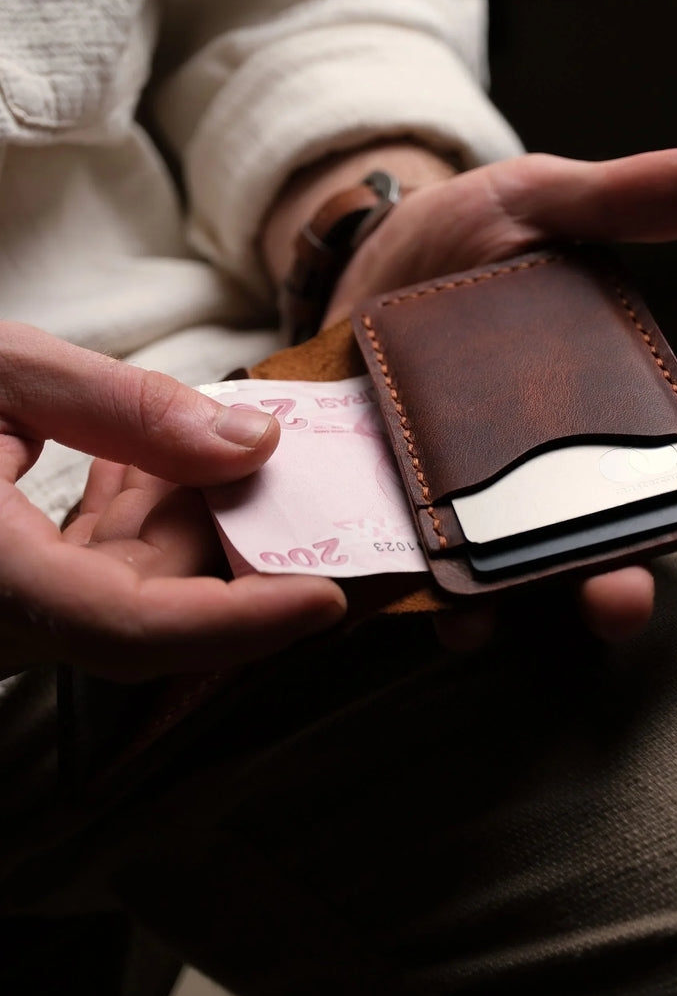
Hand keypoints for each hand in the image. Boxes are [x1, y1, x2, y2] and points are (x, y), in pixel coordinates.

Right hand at [0, 324, 345, 679]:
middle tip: (296, 469)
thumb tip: (254, 444)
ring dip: (187, 507)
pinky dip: (142, 510)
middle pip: (155, 601)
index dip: (239, 621)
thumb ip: (129, 407)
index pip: (133, 626)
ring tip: (212, 433)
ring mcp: (10, 606)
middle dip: (231, 531)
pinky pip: (101, 564)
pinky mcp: (14, 585)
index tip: (327, 597)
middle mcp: (3, 614)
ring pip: (135, 581)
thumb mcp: (6, 369)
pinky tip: (152, 454)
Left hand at [321, 146, 676, 643]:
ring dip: (530, 601)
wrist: (360, 259)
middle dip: (627, 567)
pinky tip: (437, 606)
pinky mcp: (417, 513)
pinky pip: (435, 572)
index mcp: (611, 391)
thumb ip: (618, 199)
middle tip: (627, 587)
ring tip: (507, 614)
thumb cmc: (466, 235)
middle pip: (612, 531)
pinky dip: (438, 600)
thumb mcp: (539, 201)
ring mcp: (488, 495)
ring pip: (527, 570)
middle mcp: (559, 460)